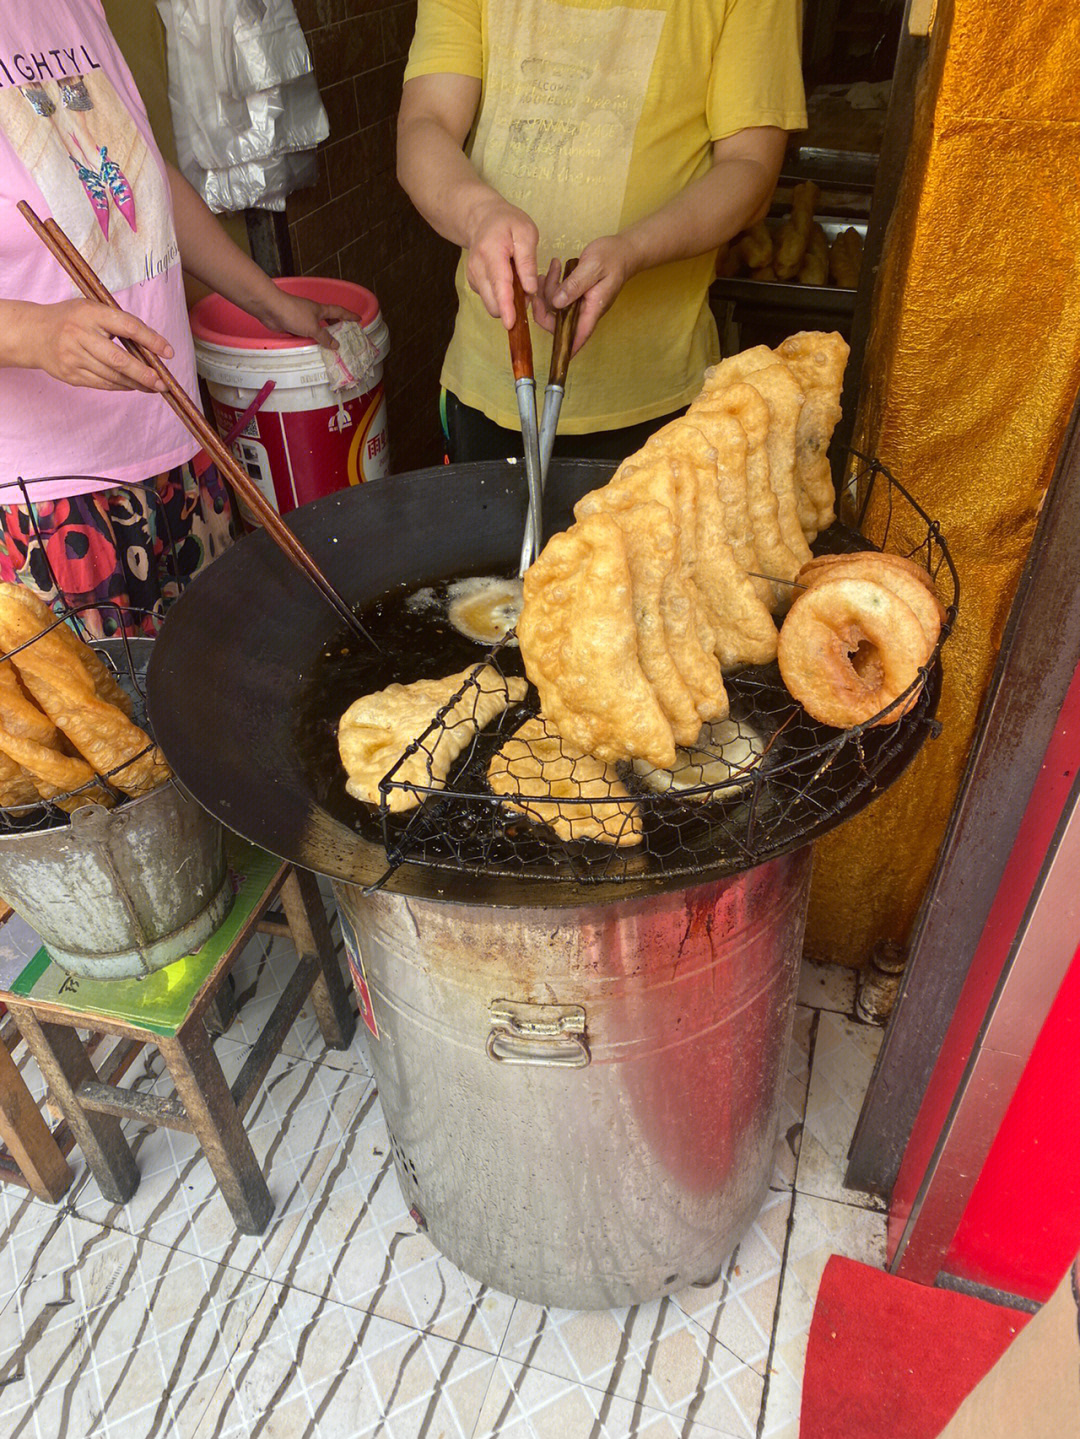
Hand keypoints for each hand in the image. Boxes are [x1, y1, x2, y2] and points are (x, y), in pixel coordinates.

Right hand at [27, 300, 171, 391]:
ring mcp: (73, 356)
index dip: (151, 340)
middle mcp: (79, 334)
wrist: (31, 333)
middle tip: (163, 383)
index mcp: (89, 313)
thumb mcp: (91, 309)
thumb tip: (152, 346)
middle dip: (145, 374)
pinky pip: (102, 384)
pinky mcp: (70, 374)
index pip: (127, 327)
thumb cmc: (69, 319)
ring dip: (136, 384)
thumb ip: (118, 322)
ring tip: (153, 386)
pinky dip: (121, 386)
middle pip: (120, 359)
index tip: (168, 352)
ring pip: (112, 376)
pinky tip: (132, 386)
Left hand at [253, 291, 357, 349]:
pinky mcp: (293, 325)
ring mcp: (302, 318)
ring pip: (316, 328)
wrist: (271, 309)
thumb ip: (324, 337)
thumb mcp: (313, 327)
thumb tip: (336, 345)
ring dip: (323, 335)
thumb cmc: (294, 314)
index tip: (359, 319)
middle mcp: (313, 313)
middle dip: (337, 326)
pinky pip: (305, 334)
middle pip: (328, 319)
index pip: (339, 312)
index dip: (349, 316)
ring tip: (330, 345)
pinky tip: (312, 348)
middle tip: (345, 334)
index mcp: (321, 310)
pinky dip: (310, 340)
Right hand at [463, 195, 539, 328]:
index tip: (510, 323)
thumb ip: (528, 261)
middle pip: (493, 303)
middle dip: (512, 306)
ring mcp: (473, 278)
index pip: (499, 286)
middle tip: (527, 289)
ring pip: (491, 304)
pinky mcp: (474, 284)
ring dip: (507, 302)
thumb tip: (530, 289)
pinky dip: (501, 297)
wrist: (482, 219)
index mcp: (491, 254)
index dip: (506, 307)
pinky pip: (490, 299)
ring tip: (518, 281)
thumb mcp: (525, 232)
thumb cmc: (507, 223)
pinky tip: (507, 280)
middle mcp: (477, 269)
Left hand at [532, 235, 637, 353]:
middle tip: (541, 281)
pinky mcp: (575, 296)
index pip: (577, 338)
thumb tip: (557, 303)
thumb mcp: (593, 267)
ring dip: (547, 289)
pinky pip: (558, 297)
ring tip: (553, 267)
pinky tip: (555, 268)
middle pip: (558, 324)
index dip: (563, 345)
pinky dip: (552, 284)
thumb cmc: (612, 258)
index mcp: (592, 310)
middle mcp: (584, 312)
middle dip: (544, 305)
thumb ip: (575, 285)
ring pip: (555, 308)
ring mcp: (579, 305)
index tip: (546, 334)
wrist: (623, 251)